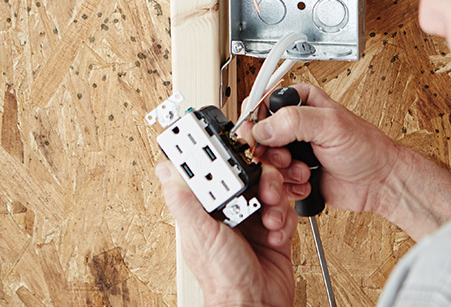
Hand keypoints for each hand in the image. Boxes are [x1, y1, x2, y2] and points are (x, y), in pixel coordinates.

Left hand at [156, 161, 297, 306]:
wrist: (256, 304)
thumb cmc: (222, 280)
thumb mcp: (200, 235)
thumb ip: (184, 201)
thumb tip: (165, 169)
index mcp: (207, 209)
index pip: (218, 171)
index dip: (231, 161)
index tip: (242, 157)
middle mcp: (230, 212)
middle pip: (251, 175)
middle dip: (264, 181)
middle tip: (264, 194)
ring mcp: (253, 220)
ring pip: (271, 189)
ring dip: (276, 202)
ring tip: (271, 220)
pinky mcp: (274, 230)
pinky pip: (285, 209)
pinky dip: (285, 220)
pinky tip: (276, 235)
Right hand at [247, 83, 404, 216]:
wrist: (379, 182)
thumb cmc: (366, 148)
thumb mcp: (331, 125)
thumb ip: (294, 121)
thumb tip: (263, 128)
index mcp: (300, 102)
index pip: (261, 105)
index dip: (256, 123)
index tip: (259, 139)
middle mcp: (292, 126)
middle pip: (258, 138)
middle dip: (270, 154)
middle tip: (287, 158)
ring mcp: (292, 151)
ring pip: (264, 163)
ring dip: (281, 173)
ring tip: (304, 172)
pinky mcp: (292, 174)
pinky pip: (274, 182)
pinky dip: (288, 187)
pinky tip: (306, 183)